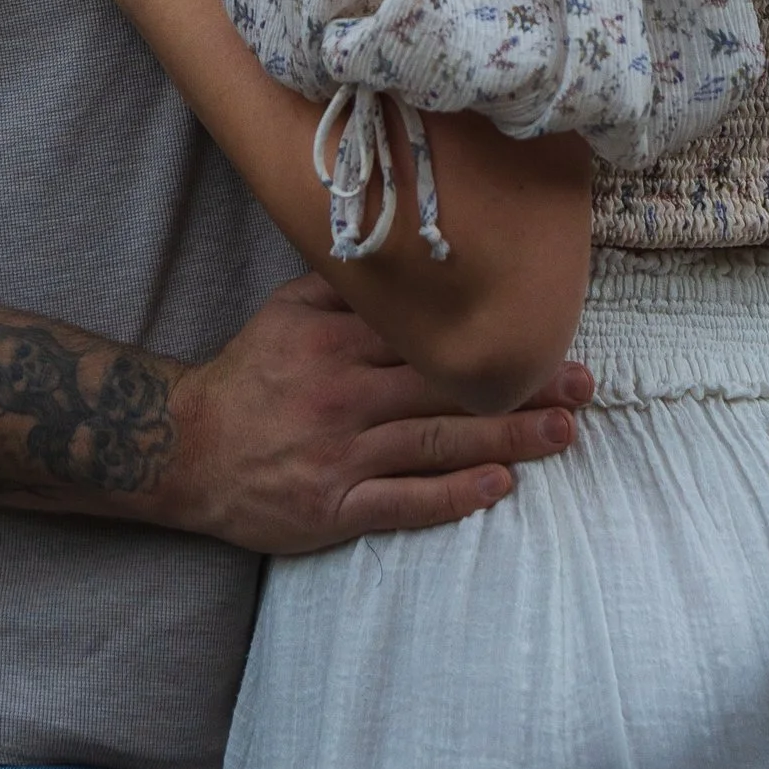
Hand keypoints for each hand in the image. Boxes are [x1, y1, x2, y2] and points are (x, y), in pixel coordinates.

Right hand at [160, 271, 592, 554]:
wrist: (185, 450)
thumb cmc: (247, 377)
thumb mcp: (286, 313)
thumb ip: (345, 290)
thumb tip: (407, 259)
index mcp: (336, 342)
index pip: (428, 336)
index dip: (489, 335)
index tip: (547, 329)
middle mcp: (345, 395)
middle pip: (446, 388)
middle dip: (520, 387)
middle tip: (582, 384)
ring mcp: (342, 456)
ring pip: (437, 443)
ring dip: (507, 439)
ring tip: (564, 432)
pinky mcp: (334, 508)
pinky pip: (405, 502)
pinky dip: (454, 495)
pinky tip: (499, 486)